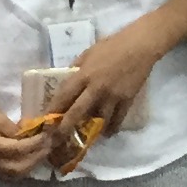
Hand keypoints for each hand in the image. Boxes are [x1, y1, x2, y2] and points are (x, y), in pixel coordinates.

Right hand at [0, 92, 59, 180]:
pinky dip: (21, 168)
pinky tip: (29, 157)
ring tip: (41, 152)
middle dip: (37, 158)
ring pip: (15, 175)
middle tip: (49, 145)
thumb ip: (16, 131)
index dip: (37, 143)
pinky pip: (8, 174)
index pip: (20, 150)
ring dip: (31, 165)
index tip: (48, 134)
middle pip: (19, 168)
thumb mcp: (0, 118)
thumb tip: (33, 136)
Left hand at [52, 15, 172, 153]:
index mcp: (84, 74)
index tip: (45, 122)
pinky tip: (107, 133)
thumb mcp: (89, 52)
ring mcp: (112, 96)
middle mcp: (96, 88)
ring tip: (83, 140)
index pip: (64, 96)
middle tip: (57, 140)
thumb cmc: (112, 45)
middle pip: (77, 113)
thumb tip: (68, 80)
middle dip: (65, 128)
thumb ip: (77, 67)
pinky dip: (112, 127)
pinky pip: (118, 119)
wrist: (140, 46)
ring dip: (90, 132)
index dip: (53, 111)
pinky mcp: (127, 100)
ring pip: (98, 120)